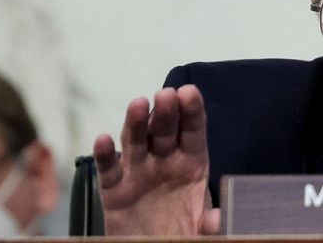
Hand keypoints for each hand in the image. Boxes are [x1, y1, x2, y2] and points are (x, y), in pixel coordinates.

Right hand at [93, 85, 220, 235]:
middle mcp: (164, 162)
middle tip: (166, 94)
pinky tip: (103, 140)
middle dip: (166, 112)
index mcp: (192, 165)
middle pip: (164, 130)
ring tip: (138, 104)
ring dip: (136, 122)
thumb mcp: (203, 230)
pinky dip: (105, 155)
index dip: (191, 112)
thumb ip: (213, 224)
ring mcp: (138, 172)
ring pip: (136, 141)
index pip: (193, 132)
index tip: (189, 93)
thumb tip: (219, 218)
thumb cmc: (183, 234)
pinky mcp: (114, 189)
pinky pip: (109, 169)